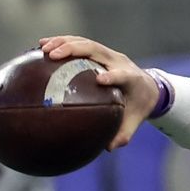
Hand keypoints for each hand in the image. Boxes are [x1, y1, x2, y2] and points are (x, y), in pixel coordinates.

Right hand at [39, 35, 157, 149]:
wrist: (148, 86)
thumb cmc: (139, 105)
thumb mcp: (135, 120)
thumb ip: (123, 134)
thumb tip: (108, 148)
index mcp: (131, 78)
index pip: (122, 75)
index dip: (113, 75)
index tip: (100, 80)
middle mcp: (119, 61)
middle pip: (96, 49)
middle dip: (74, 50)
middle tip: (52, 55)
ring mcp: (109, 54)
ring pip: (86, 43)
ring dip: (63, 43)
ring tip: (42, 47)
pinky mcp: (100, 51)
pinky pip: (80, 43)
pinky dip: (62, 42)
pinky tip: (41, 46)